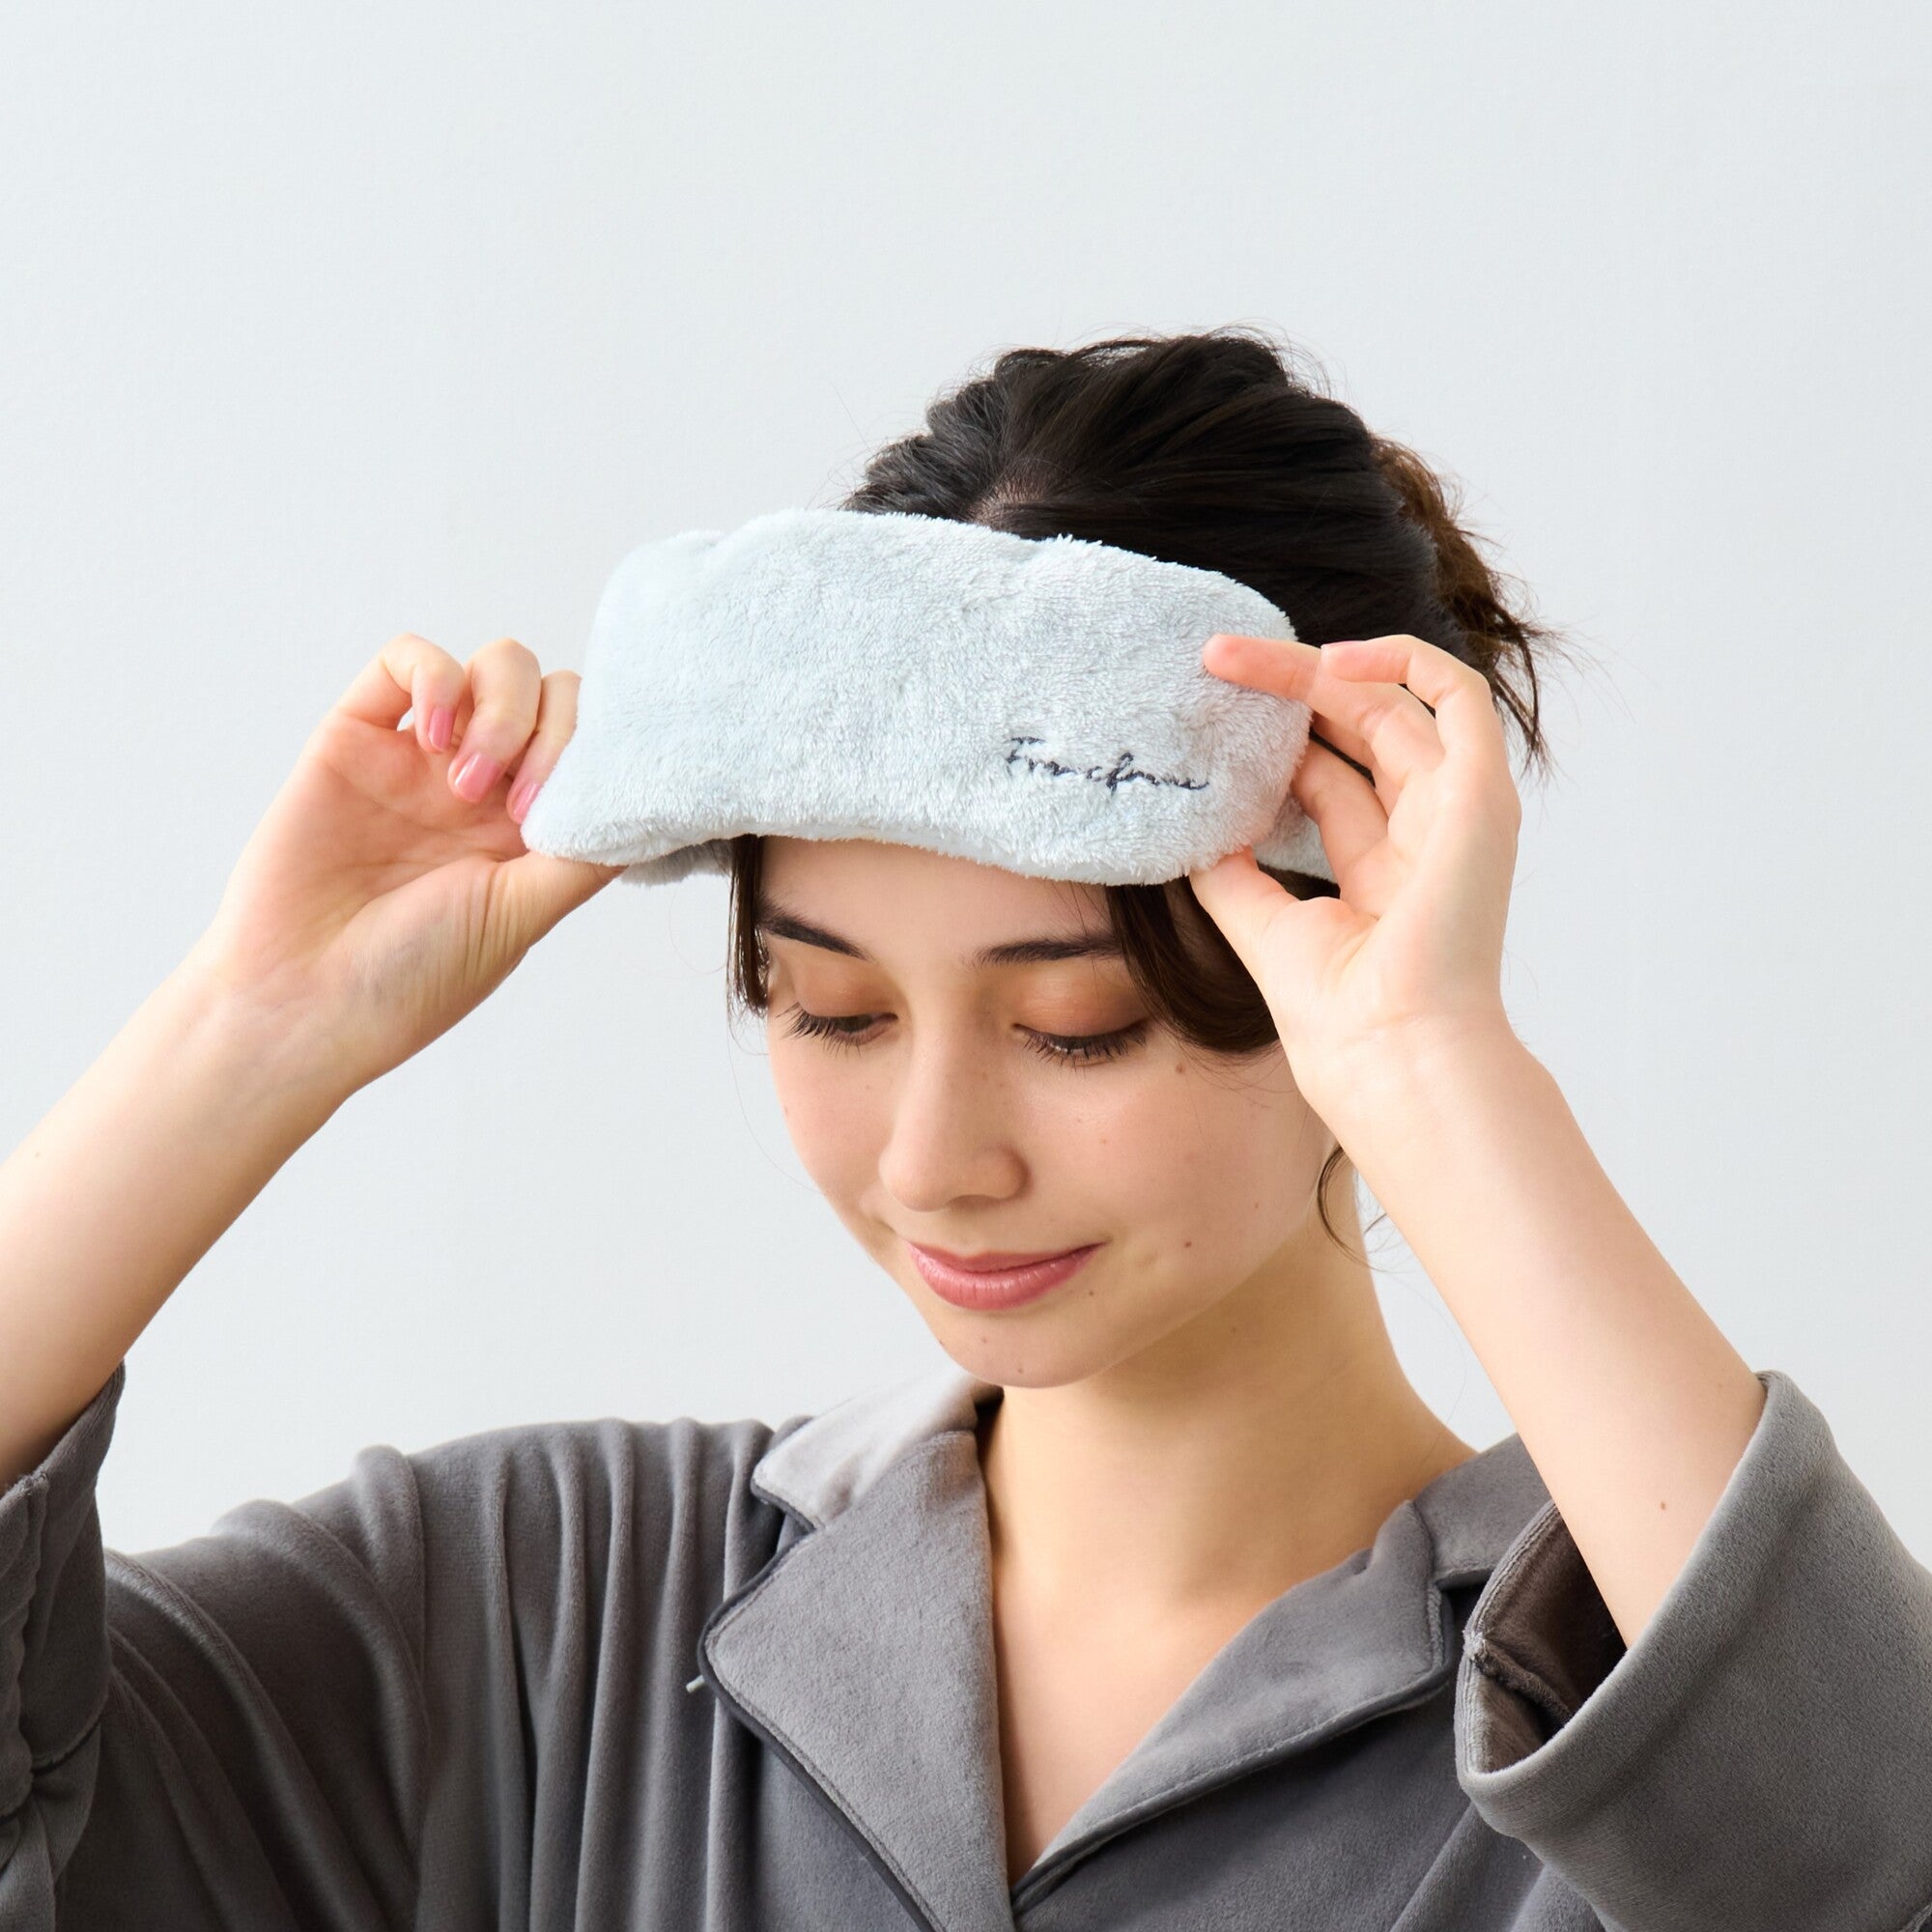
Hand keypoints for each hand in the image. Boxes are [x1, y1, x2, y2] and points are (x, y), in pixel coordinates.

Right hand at [187, 632, 624, 1096]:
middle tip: (519, 807)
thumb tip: (642, 800)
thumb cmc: (413, 975)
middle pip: (558, 696)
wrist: (302, 998)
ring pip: (498, 665)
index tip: (579, 805)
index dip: (602, 754)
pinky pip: (407, 659)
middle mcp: (488, 786)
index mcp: (535, 830)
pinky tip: (437, 735)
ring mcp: (425, 756)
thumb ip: (585, 852)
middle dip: (557, 732)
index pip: (596, 748)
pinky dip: (437, 674)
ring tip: (468, 785)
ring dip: (504, 708)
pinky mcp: (358, 734)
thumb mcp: (524, 915)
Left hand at [1184, 631, 1522, 1127]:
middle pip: (1354, 732)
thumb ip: (1229, 872)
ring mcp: (1456, 811)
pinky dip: (1400, 661)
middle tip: (1211, 664)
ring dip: (1315, 668)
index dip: (1272, 743)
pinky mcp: (1480, 793)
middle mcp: (1424, 836)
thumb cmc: (1338, 1016)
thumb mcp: (1260, 925)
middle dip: (1283, 691)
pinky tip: (1326, 661)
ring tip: (1236, 657)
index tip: (1208, 716)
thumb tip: (1193, 825)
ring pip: (1391, 703)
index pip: (1328, 780)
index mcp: (1382, 873)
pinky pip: (1458, 695)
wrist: (1391, 1051)